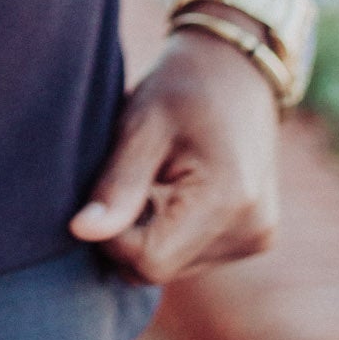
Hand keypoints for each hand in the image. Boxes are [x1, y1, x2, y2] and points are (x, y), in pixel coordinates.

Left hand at [68, 20, 279, 283]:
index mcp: (227, 199)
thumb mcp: (141, 124)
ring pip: (174, 267)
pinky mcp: (256, 238)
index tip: (107, 190)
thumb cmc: (182, 87)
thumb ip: (116, 185)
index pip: (149, 261)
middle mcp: (252, 229)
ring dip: (150, 234)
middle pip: (161, 270)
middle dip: (129, 235)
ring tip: (152, 179)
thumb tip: (81, 233)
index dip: (113, 235)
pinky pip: (193, 257)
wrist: (236, 69)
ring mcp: (258, 237)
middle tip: (126, 179)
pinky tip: (172, 192)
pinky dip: (172, 233)